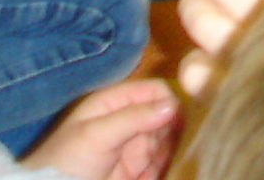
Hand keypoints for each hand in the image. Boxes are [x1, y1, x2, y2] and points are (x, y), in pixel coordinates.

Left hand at [23, 79, 181, 179]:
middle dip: (181, 125)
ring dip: (181, 147)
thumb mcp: (96, 135)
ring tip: (193, 153)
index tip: (190, 114)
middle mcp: (130, 123)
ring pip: (170, 142)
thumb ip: (133, 117)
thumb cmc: (66, 161)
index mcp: (115, 103)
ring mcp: (135, 150)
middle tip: (197, 137)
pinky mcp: (139, 174)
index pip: (155, 91)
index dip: (172, 99)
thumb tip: (173, 104)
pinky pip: (164, 165)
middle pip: (167, 116)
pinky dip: (174, 165)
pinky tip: (182, 166)